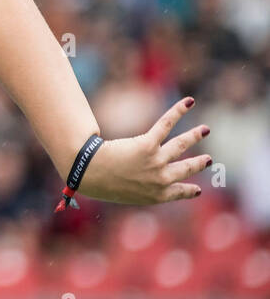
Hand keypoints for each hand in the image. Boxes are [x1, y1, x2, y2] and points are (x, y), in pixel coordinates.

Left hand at [74, 97, 208, 204]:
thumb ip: (133, 189)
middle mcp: (161, 179)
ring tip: (205, 129)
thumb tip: (133, 184)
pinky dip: (178, 111)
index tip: (197, 189)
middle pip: (186, 168)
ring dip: (194, 136)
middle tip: (209, 160)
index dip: (189, 191)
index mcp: (155, 195)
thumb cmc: (99, 184)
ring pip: (180, 145)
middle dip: (199, 164)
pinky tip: (188, 102)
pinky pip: (165, 124)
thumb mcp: (121, 194)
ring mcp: (156, 161)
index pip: (178, 193)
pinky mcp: (147, 144)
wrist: (89, 173)